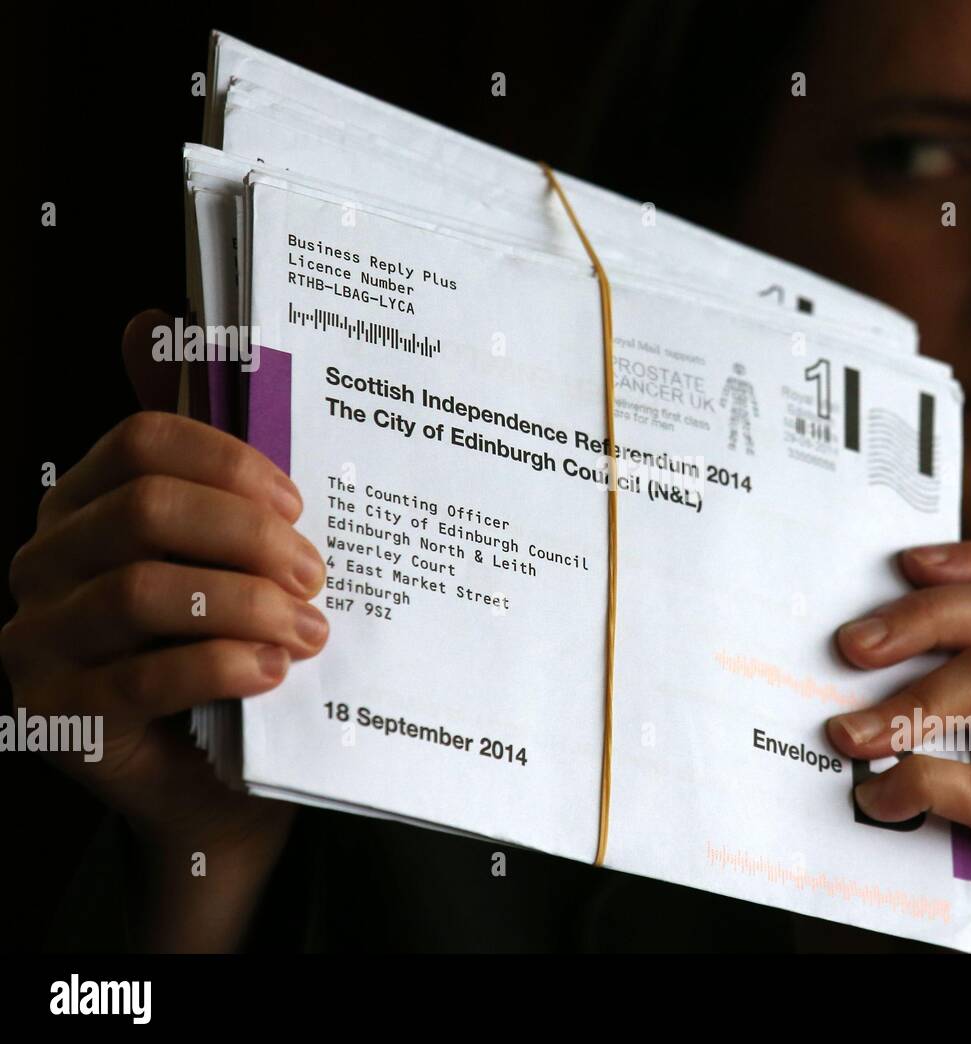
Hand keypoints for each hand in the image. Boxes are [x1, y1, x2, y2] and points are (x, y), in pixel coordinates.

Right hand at [2, 311, 328, 947]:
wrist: (211, 782)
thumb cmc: (228, 650)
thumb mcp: (234, 562)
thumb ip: (217, 473)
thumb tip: (151, 320)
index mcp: (85, 504)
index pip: (142, 441)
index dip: (231, 464)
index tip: (297, 504)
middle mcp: (45, 559)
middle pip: (148, 510)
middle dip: (249, 537)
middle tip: (315, 574)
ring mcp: (36, 636)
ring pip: (144, 590)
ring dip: (246, 605)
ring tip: (308, 630)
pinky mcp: (53, 710)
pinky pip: (142, 675)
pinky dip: (222, 666)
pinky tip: (272, 671)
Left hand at [825, 541, 970, 952]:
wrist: (899, 970)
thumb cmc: (860, 878)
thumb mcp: (834, 782)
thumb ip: (835, 720)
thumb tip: (774, 651)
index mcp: (969, 707)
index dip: (956, 566)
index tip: (898, 558)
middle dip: (921, 615)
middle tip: (848, 647)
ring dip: (911, 703)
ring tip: (846, 740)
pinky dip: (931, 783)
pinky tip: (881, 802)